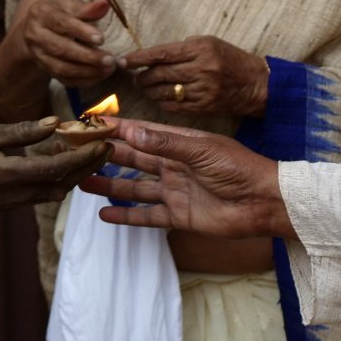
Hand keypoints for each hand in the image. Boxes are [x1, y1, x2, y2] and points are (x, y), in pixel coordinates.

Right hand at [0, 119, 111, 210]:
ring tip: (94, 152)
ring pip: (54, 192)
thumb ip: (23, 131)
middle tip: (110, 147)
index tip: (105, 142)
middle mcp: (9, 195)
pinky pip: (41, 194)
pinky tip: (67, 161)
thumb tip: (56, 124)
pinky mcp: (6, 205)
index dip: (83, 157)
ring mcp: (8, 204)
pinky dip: (59, 179)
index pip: (55, 169)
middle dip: (88, 167)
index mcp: (3, 175)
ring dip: (76, 175)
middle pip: (61, 184)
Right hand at [18, 0, 116, 85]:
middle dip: (87, 56)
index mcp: (42, 14)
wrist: (36, 27)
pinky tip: (100, 76)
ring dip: (86, 71)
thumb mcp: (70, 4)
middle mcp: (36, 36)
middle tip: (109, 59)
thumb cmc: (59, 12)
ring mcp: (38, 55)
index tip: (101, 39)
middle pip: (61, 49)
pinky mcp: (44, 68)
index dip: (82, 31)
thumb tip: (105, 4)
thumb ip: (87, 8)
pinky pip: (63, 79)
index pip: (62, 23)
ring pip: (60, 68)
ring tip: (108, 69)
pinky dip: (83, 80)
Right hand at [81, 119, 291, 238]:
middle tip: (77, 152)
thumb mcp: (202, 150)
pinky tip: (103, 214)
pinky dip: (126, 215)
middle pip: (134, 159)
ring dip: (110, 184)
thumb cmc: (239, 168)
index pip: (142, 133)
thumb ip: (166, 144)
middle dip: (107, 155)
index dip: (117, 129)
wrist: (263, 202)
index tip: (90, 124)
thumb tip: (132, 133)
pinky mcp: (178, 215)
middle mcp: (174, 165)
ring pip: (134, 187)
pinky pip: (146, 215)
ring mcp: (175, 190)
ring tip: (82, 182)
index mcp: (181, 144)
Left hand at [118, 36, 268, 117]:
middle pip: (160, 74)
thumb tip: (152, 55)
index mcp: (202, 49)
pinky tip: (159, 98)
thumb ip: (183, 48)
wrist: (255, 84)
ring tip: (145, 87)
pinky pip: (174, 106)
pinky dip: (161, 103)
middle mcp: (202, 69)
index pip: (162, 53)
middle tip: (135, 77)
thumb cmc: (230, 59)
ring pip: (164, 92)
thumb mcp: (210, 43)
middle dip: (142, 77)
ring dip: (149, 91)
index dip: (139, 58)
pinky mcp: (204, 107)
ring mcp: (203, 90)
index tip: (123, 61)